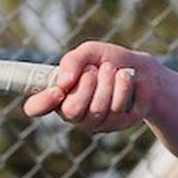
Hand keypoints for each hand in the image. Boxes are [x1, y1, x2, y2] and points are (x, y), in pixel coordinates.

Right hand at [22, 40, 153, 132]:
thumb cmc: (108, 60)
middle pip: (71, 111)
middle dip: (87, 85)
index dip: (43, 102)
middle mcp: (73, 113)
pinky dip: (122, 86)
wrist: (141, 68)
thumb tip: (64, 82)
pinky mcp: (116, 125)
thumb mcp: (88, 52)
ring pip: (96, 110)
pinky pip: (116, 109)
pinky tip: (125, 77)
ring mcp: (94, 123)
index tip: (58, 89)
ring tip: (112, 70)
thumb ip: (72, 61)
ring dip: (107, 82)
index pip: (35, 108)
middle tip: (95, 69)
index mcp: (58, 95)